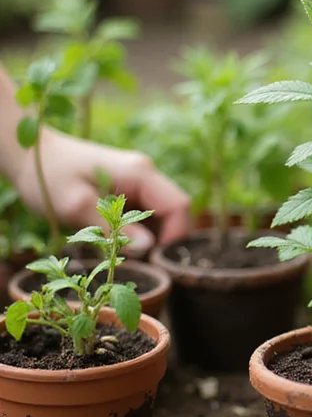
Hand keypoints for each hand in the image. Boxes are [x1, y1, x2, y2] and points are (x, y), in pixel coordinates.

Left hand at [13, 128, 190, 252]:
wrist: (29, 153)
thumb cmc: (48, 175)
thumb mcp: (75, 206)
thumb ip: (112, 228)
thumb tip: (149, 248)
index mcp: (139, 173)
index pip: (178, 206)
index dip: (174, 237)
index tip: (154, 261)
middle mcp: (145, 173)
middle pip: (174, 211)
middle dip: (164, 240)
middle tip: (140, 263)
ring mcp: (137, 180)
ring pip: (161, 214)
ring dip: (151, 237)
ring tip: (125, 253)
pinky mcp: (127, 188)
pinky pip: (146, 212)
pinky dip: (139, 230)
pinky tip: (118, 242)